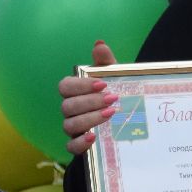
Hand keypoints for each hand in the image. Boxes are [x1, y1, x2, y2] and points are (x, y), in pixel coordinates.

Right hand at [59, 41, 117, 155]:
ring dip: (89, 119)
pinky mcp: (78, 145)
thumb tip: (99, 44)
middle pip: (68, 106)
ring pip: (69, 125)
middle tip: (113, 99)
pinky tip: (94, 136)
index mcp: (74, 92)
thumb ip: (105, 62)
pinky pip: (71, 146)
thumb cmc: (113, 95)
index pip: (65, 86)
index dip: (81, 85)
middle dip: (90, 102)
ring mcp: (72, 128)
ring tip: (110, 114)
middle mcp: (70, 110)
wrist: (126, 121)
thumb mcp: (113, 78)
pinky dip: (80, 142)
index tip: (102, 84)